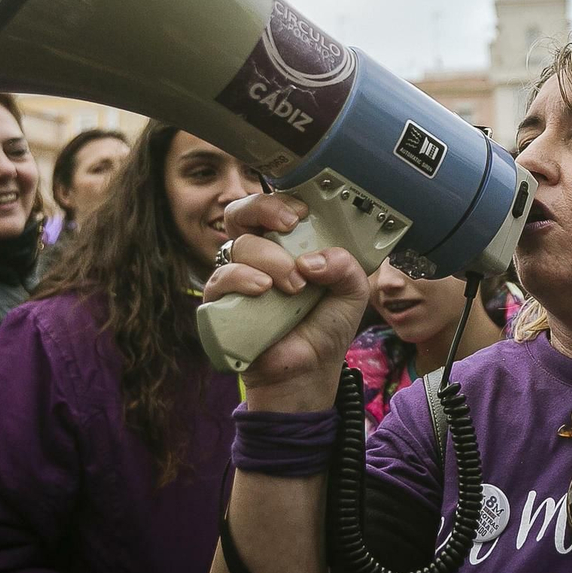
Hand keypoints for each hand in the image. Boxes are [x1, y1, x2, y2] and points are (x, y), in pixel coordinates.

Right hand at [204, 192, 369, 408]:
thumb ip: (345, 266)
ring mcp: (239, 278)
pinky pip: (219, 278)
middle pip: (241, 213)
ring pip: (239, 245)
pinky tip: (262, 290)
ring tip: (293, 286)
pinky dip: (240, 278)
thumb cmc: (326, 327)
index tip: (303, 213)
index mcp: (288, 245)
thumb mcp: (352, 292)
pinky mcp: (222, 303)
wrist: (309, 371)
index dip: (282, 201)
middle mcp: (260, 256)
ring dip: (270, 258)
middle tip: (289, 225)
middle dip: (263, 209)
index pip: (273, 207)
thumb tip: (310, 259)